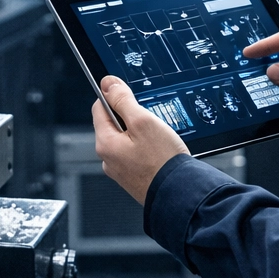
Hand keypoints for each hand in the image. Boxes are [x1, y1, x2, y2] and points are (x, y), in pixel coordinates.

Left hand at [92, 76, 190, 204]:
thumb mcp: (143, 121)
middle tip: (151, 120)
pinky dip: (145, 149)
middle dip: (130, 117)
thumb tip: (108, 84)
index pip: (99, 107)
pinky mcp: (133, 178)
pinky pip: (135, 154)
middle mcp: (108, 159)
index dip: (114, 97)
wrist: (179, 193)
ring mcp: (120, 170)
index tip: (129, 94)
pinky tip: (159, 152)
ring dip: (139, 134)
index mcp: (105, 143)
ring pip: (125, 140)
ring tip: (158, 138)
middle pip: (113, 124)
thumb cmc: (163, 161)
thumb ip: (123, 100)